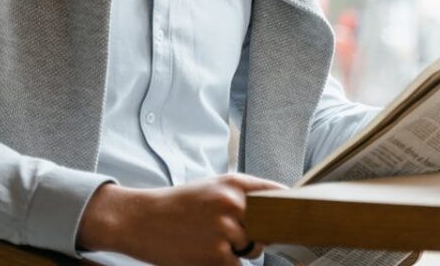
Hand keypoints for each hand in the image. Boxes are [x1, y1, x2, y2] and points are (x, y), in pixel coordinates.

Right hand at [78, 173, 283, 265]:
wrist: (142, 219)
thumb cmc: (178, 205)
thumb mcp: (211, 188)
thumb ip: (241, 196)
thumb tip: (276, 209)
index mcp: (233, 183)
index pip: (277, 193)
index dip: (290, 205)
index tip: (298, 213)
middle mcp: (233, 203)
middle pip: (268, 226)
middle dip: (257, 233)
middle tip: (231, 232)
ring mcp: (226, 230)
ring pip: (253, 249)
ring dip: (238, 251)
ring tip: (209, 241)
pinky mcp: (217, 255)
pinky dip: (224, 265)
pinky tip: (203, 253)